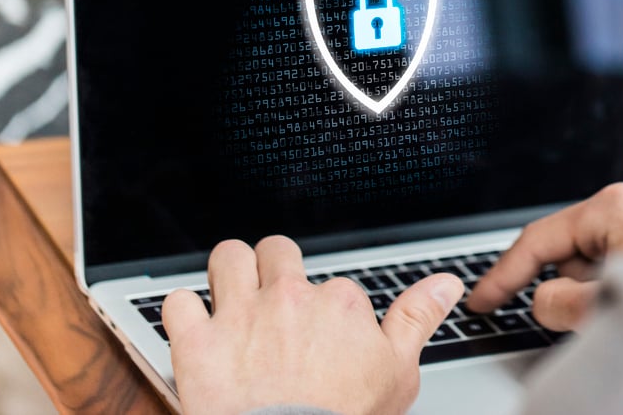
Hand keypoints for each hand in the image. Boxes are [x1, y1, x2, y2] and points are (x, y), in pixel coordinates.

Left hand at [163, 235, 462, 414]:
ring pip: (226, 257)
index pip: (332, 283)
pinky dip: (182, 311)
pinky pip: (176, 301)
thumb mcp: (399, 372)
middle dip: (273, 266)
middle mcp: (287, 297)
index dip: (328, 308)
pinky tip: (193, 325)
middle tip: (274, 296)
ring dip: (228, 271)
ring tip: (232, 292)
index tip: (325, 334)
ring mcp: (238, 316)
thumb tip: (447, 283)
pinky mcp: (195, 342)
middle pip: (276, 250)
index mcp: (338, 302)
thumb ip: (418, 317)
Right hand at [466, 182, 622, 331]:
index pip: (540, 238)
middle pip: (574, 247)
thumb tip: (548, 300)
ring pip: (606, 257)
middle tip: (581, 319)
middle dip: (568, 287)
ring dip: (602, 290)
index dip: (505, 274)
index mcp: (616, 205)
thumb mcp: (607, 307)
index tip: (482, 300)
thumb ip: (561, 303)